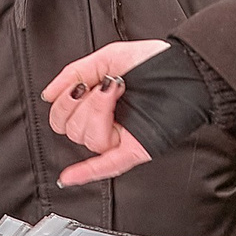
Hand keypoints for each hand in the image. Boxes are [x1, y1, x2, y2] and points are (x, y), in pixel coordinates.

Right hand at [41, 39, 169, 186]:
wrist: (187, 69)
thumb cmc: (155, 62)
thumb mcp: (108, 58)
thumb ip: (74, 73)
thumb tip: (49, 93)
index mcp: (97, 102)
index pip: (62, 116)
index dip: (63, 101)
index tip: (76, 84)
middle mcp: (107, 122)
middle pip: (73, 130)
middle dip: (82, 104)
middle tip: (98, 86)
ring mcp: (120, 136)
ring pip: (89, 140)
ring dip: (96, 112)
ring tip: (112, 92)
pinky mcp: (134, 148)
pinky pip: (107, 166)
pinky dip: (87, 172)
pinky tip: (70, 176)